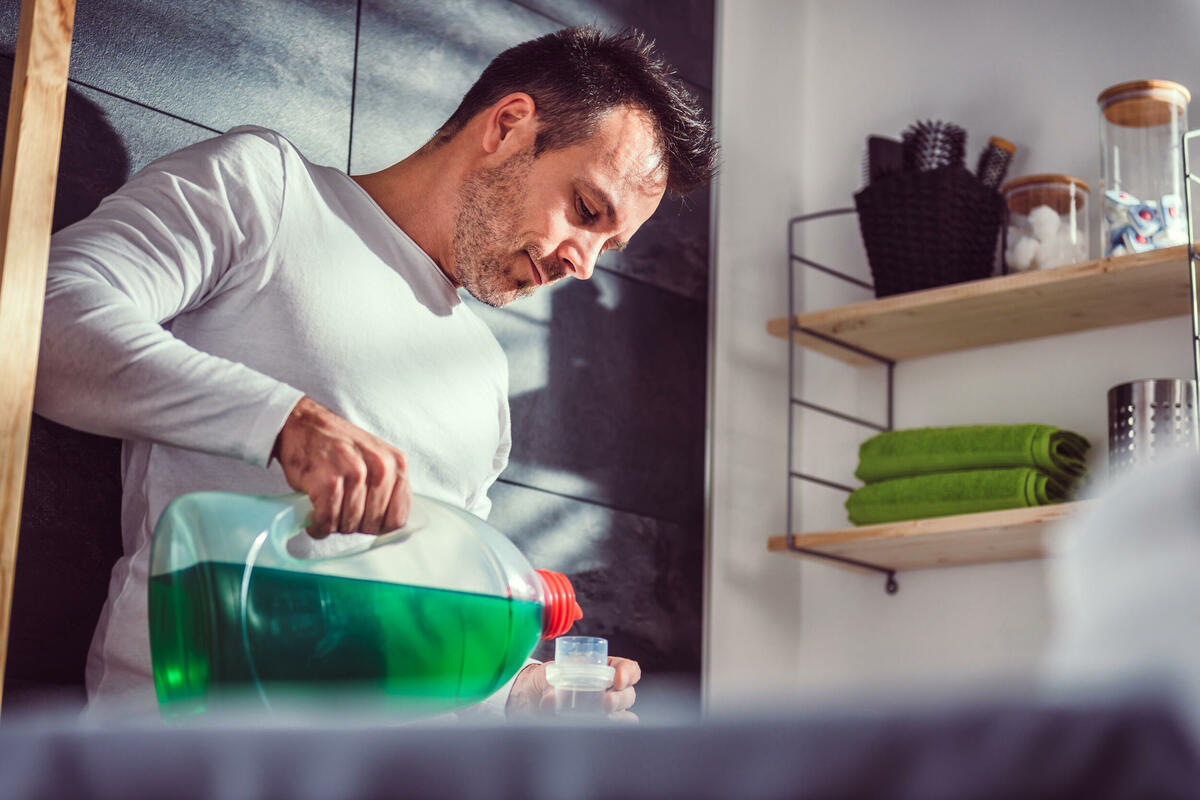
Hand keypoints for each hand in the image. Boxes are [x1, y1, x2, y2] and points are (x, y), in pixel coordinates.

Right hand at [272, 396, 410, 537]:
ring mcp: (355, 474)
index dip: (379, 526)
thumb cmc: (339, 446)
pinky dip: (318, 526)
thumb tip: (392, 523)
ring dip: (335, 525)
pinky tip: (314, 518)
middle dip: (354, 526)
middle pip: (373, 524)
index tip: (364, 521)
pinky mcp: (329, 482)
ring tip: (326, 512)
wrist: (304, 425)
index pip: (398, 518)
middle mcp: (380, 468)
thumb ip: (388, 487)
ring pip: (350, 524)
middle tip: (340, 514)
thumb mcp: (376, 458)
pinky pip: (327, 521)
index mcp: (396, 464)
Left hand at [505, 657, 640, 721]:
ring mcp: (605, 711)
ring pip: (625, 717)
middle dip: (620, 699)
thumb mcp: (548, 674)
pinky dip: (607, 733)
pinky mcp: (598, 727)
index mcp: (605, 668)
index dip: (628, 673)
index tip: (617, 680)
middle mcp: (609, 690)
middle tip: (605, 703)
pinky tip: (593, 732)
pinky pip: (612, 733)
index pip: (629, 669)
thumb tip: (551, 699)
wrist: (531, 698)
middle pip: (628, 695)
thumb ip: (551, 683)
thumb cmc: (545, 678)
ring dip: (616, 719)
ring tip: (599, 719)